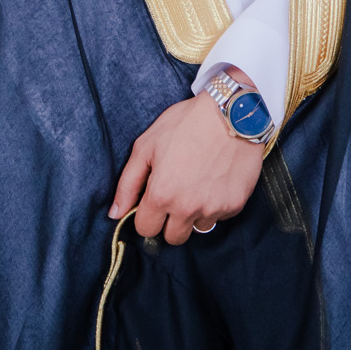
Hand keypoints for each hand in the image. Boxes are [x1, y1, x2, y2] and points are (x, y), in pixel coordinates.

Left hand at [109, 70, 267, 244]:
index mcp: (161, 194)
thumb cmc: (187, 123)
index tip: (154, 201)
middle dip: (170, 221)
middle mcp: (187, 208)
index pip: (145, 228)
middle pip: (173, 238)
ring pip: (198, 228)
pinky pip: (220, 216)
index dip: (147, 215)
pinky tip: (217, 179)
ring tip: (199, 184)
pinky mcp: (235, 205)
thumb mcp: (147, 145)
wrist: (234, 112)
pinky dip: (217, 203)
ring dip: (196, 214)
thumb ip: (128, 183)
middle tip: (177, 194)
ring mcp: (213, 208)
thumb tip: (115, 213)